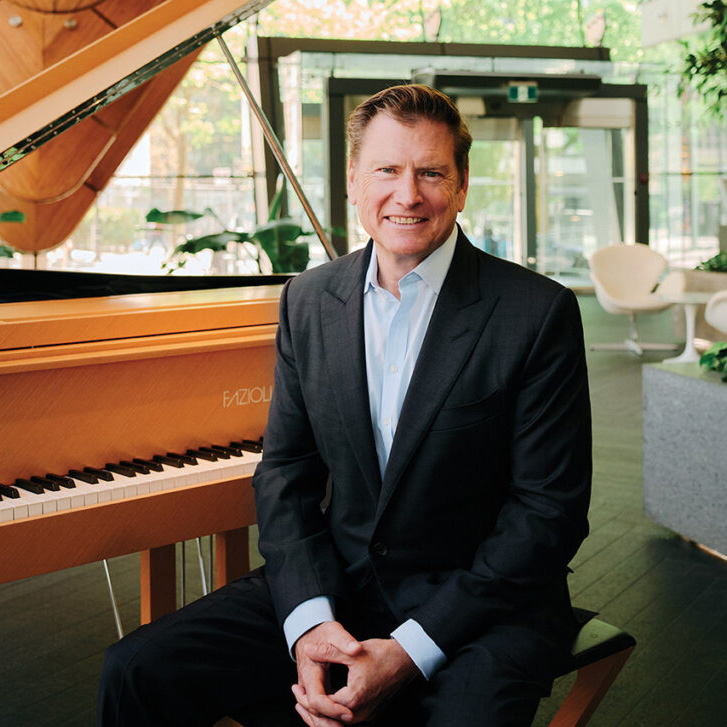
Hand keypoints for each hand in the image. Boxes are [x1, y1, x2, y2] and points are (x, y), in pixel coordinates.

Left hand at [296, 636, 418, 724]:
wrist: (406, 660)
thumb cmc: (381, 654)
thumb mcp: (352, 651)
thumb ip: (327, 652)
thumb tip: (307, 650)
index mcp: (353, 699)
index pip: (321, 707)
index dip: (305, 698)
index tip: (295, 688)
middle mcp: (360, 713)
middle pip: (327, 721)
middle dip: (309, 710)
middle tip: (296, 695)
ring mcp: (366, 715)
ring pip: (336, 723)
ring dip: (320, 714)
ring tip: (305, 700)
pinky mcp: (370, 713)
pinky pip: (346, 719)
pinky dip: (332, 713)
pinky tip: (326, 700)